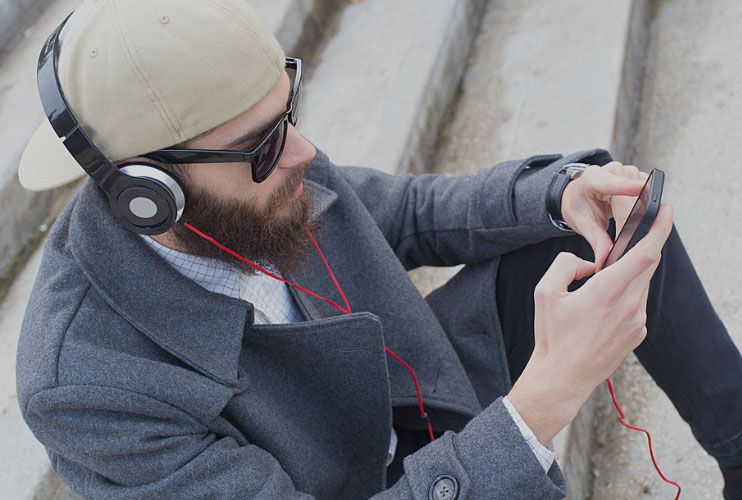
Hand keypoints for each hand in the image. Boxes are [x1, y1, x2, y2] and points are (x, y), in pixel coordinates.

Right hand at [508, 202, 673, 444]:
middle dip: (644, 245)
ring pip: (642, 283)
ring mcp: (637, 321)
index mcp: (608, 290)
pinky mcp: (638, 333)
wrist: (562, 377)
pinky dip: (626, 294)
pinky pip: (637, 303)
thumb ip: (566, 264)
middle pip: (648, 263)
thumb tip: (587, 263)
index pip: (645, 252)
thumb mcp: (545, 292)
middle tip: (632, 234)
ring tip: (601, 283)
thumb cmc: (552, 336)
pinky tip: (601, 307)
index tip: (666, 209)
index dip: (660, 228)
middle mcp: (630, 305)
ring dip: (629, 273)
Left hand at [560, 162, 647, 270]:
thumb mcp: (583, 225)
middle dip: (634, 218)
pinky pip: (649, 196)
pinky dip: (647, 212)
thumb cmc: (580, 207)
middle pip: (632, 194)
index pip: (610, 183)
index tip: (640, 188)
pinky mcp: (642, 180)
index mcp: (593, 178)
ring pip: (644, 194)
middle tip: (632, 242)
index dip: (626, 186)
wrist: (580, 198)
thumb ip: (596, 241)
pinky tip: (643, 226)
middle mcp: (614, 171)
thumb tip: (604, 260)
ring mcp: (630, 173)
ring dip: (643, 215)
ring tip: (636, 236)